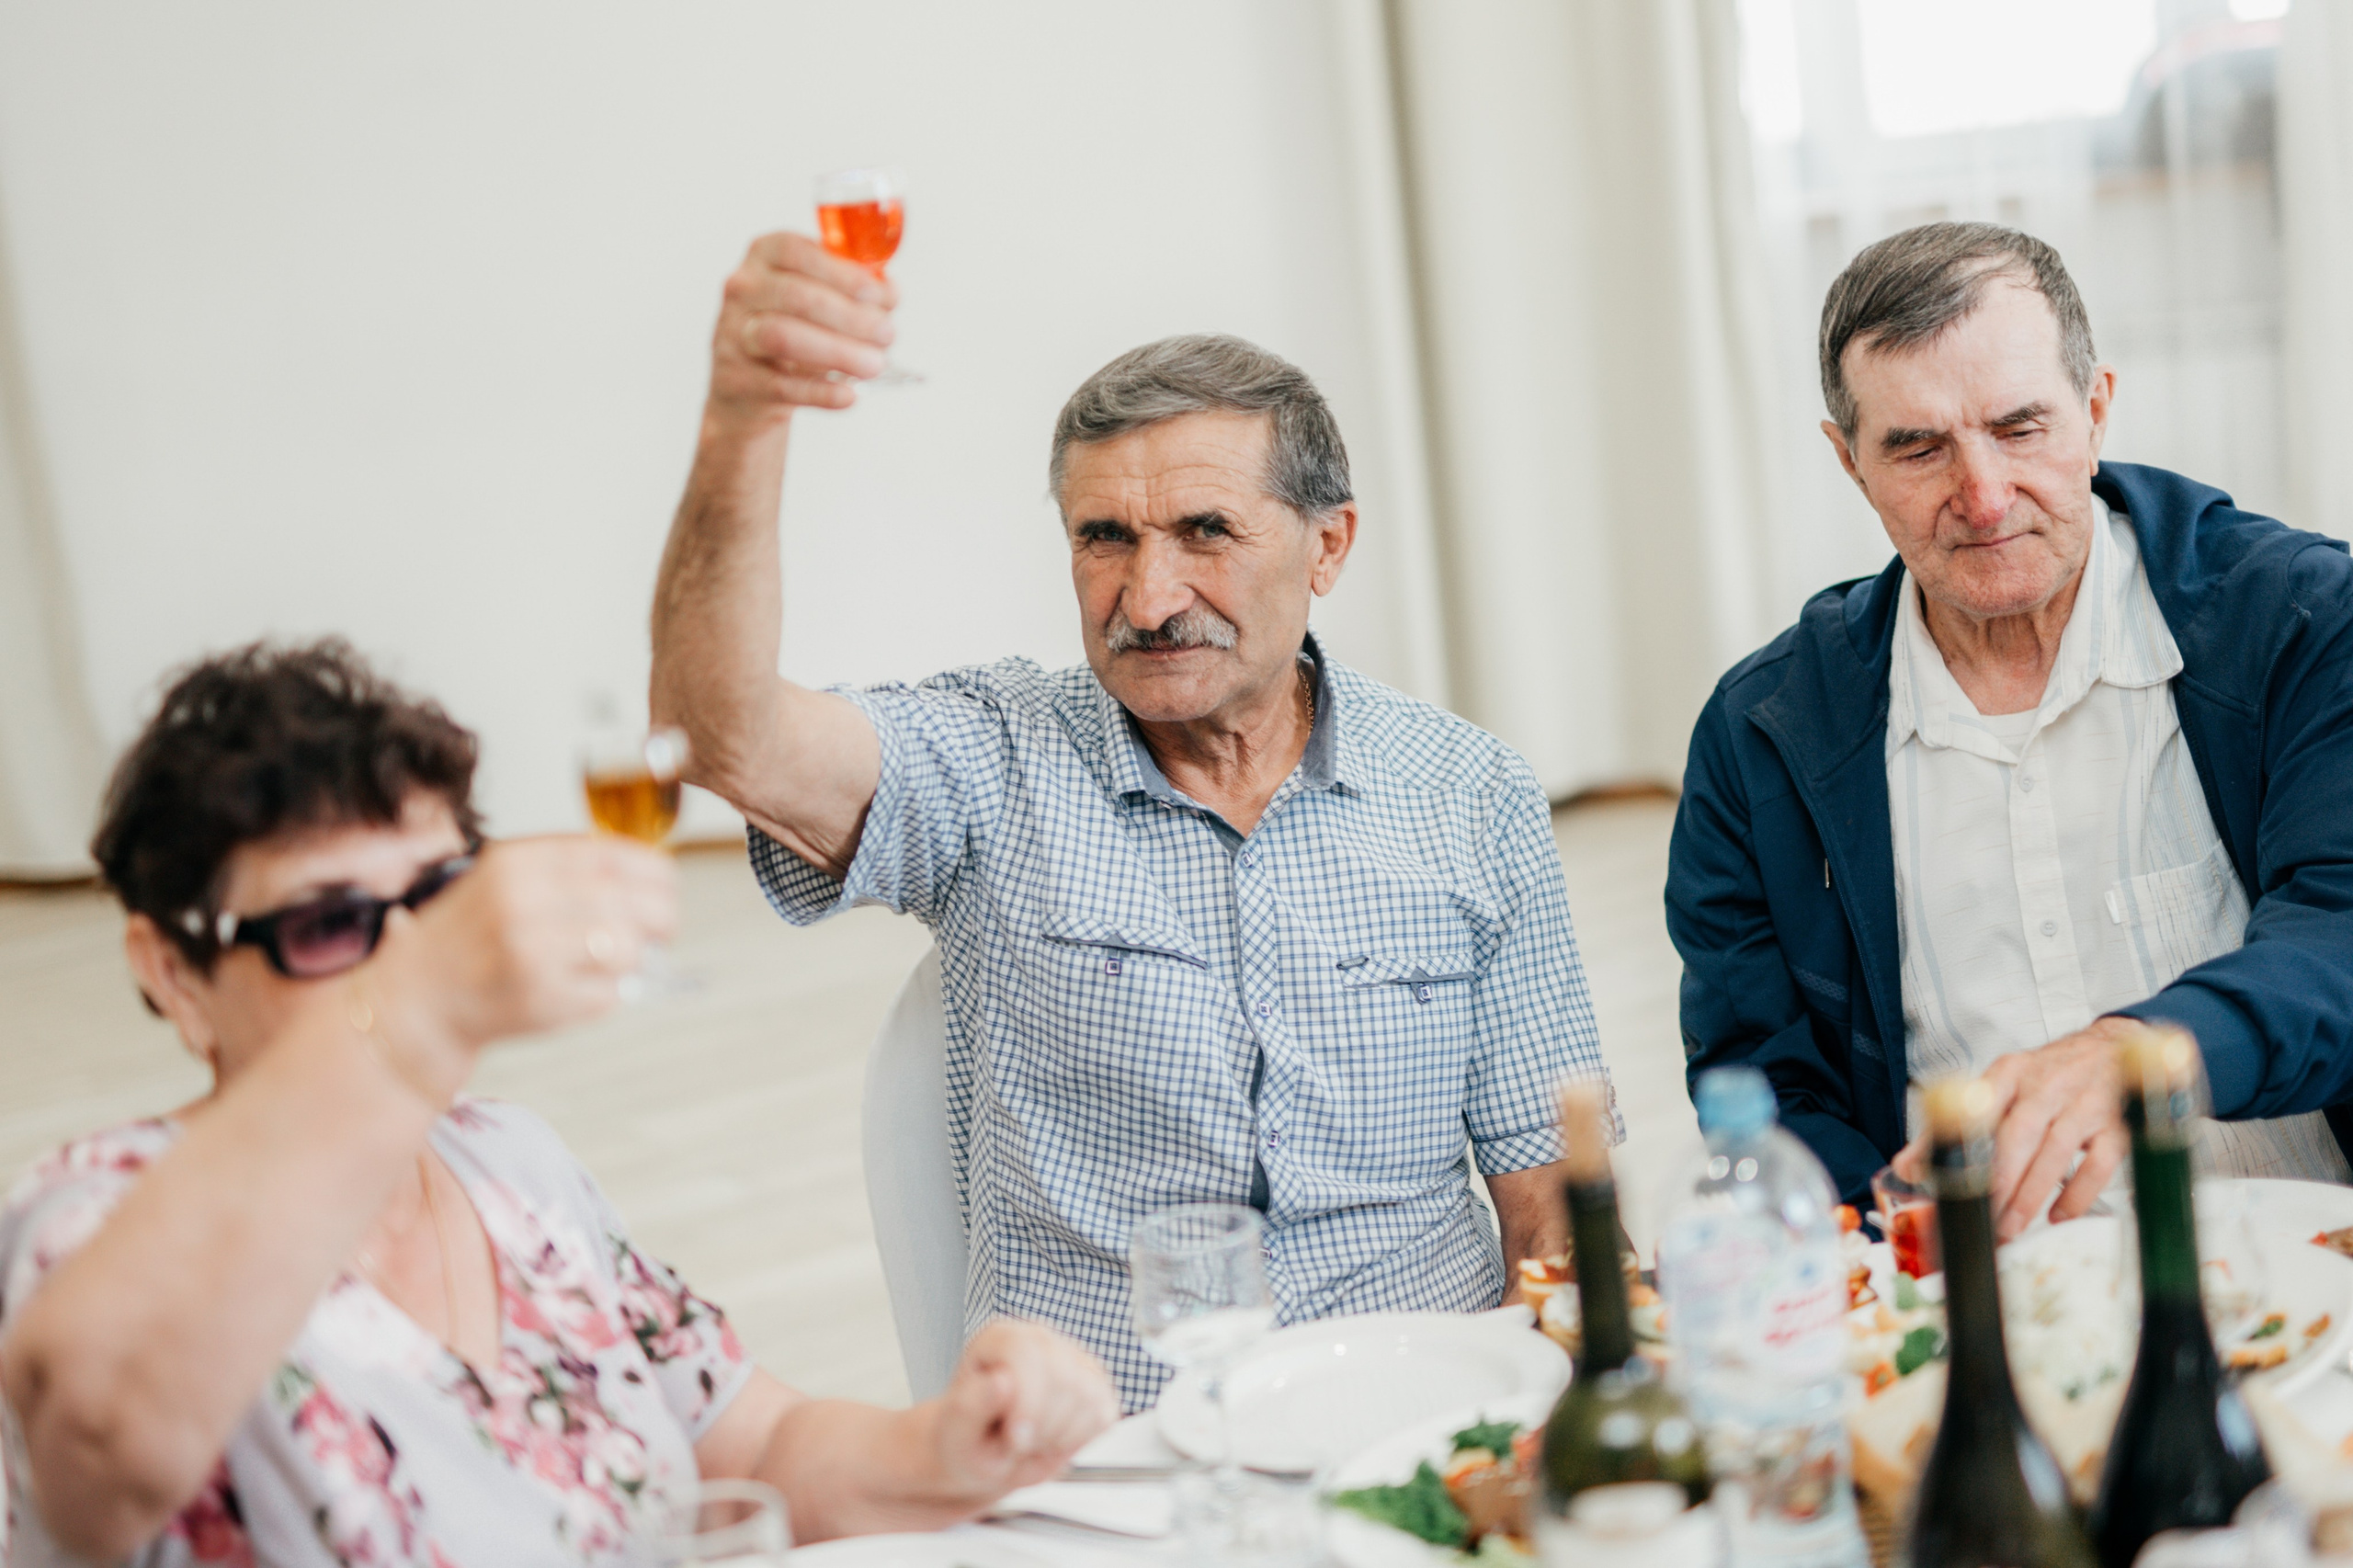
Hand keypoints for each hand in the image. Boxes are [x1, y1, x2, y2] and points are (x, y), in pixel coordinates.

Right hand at [367, 836, 678, 1082]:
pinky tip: (581, 988)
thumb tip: (649, 872)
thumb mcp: (506, 878)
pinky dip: (609, 992)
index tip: (666, 887)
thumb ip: (568, 868)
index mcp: (519, 861)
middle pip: (635, 903)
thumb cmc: (470, 937)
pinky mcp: (540, 999)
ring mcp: (531, 952)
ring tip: (616, 962)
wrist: (416, 998)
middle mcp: (523, 901)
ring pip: (628, 949)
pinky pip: (610, 993)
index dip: (656, 874)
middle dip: (662, 918)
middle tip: (661, 931)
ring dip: (635, 958)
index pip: (618, 857)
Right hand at [708, 231, 898, 422]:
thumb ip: (852, 289)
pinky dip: (820, 392)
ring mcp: (734, 334)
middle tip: (887, 335)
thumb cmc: (794, 328)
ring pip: (782, 337)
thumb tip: (889, 294)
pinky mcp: (737, 379)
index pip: (798, 252)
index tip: (882, 296)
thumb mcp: (817, 297)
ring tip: (873, 365)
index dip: (844, 274)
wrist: (749, 386)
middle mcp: (743, 289)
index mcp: (765, 254)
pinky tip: (849, 396)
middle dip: (850, 316)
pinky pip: (781, 386)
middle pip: (797, 296)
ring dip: (837, 351)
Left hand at [931, 1320, 1119, 1501]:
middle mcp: (1039, 1339)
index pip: (1027, 1352)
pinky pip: (1103, 1415)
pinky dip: (1080, 1440)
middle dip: (1043, 1426)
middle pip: (1063, 1375)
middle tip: (1017, 1445)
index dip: (1028, 1400)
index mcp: (999, 1339)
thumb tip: (1000, 1383)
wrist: (986, 1456)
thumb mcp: (954, 1434)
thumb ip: (968, 1408)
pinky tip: (1053, 1440)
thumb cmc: (967, 1441)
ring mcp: (1072, 1359)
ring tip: (1031, 1442)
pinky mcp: (1096, 1385)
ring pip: (1087, 1396)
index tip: (1017, 1439)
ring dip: (1059, 1436)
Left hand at [1894, 1020, 2132, 1240]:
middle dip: (1997, 1181)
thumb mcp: (1999, 1089)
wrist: (2112, 1049)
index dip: (1955, 1143)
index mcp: (2008, 1073)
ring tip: (2009, 1228)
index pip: (1976, 1107)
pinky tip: (2058, 1215)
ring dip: (2030, 1194)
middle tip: (1981, 1219)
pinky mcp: (2117, 1126)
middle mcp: (2046, 1084)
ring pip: (2055, 1151)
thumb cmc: (2046, 1077)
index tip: (1935, 1179)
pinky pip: (2098, 1165)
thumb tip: (1908, 1168)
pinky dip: (2077, 1194)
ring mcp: (2085, 1103)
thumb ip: (1954, 1128)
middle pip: (2017, 1134)